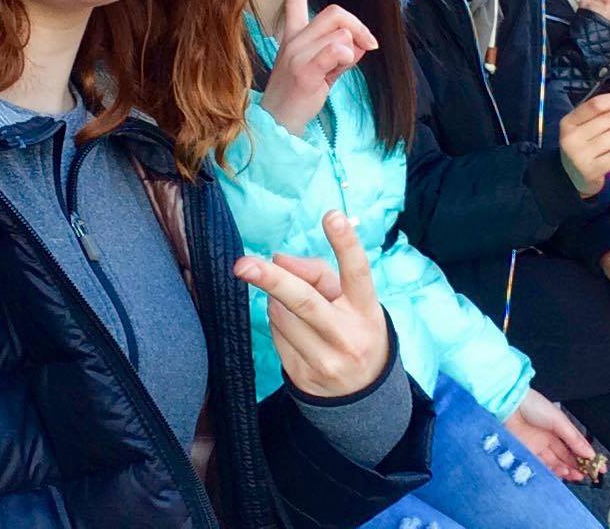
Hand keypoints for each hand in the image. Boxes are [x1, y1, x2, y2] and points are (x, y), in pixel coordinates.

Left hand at [234, 211, 388, 398]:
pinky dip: (277, 322)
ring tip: (294, 304)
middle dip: (272, 280)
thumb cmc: (354, 328)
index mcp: (366, 310)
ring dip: (276, 299)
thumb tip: (279, 259)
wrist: (361, 394)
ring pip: (280, 315)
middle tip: (243, 265)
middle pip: (304, 301)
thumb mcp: (353, 300)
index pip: (357, 272)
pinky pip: (275, 334)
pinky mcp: (301, 376)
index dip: (345, 243)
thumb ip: (319, 273)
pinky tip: (294, 328)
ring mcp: (324, 360)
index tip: (332, 216)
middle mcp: (347, 336)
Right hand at [259, 0, 377, 136]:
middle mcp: (293, 39)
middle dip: (358, 27)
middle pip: (335, 13)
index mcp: (293, 34)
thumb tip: (360, 44)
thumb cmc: (300, 95)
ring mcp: (297, 53)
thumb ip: (341, 51)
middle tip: (367, 47)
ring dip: (352, 52)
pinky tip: (333, 77)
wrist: (278, 122)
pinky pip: (338, 51)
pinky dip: (347, 61)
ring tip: (337, 74)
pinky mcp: (305, 69)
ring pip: (342, 34)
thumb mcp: (323, 68)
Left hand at [503, 388, 600, 482]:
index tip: (598, 467)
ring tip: (575, 476)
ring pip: (555, 463)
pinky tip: (560, 475)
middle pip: (566, 456)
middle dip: (578, 466)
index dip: (587, 456)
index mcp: (558, 427)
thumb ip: (573, 438)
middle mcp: (548, 437)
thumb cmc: (532, 405)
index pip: (576, 445)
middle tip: (588, 475)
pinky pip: (541, 466)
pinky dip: (552, 472)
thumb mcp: (559, 419)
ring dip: (566, 471)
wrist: (507, 405)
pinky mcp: (526, 453)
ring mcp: (537, 445)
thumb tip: (590, 452)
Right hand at [558, 87, 609, 196]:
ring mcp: (579, 155)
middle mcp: (571, 137)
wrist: (571, 177)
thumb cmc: (584, 145)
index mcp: (569, 121)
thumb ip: (608, 111)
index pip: (596, 105)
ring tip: (609, 146)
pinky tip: (608, 158)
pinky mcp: (590, 170)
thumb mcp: (589, 126)